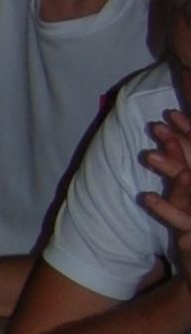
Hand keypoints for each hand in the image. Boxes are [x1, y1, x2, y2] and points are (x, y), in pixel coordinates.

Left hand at [141, 107, 190, 280]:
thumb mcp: (187, 195)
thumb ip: (181, 168)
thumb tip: (165, 141)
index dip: (189, 131)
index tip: (171, 114)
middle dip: (177, 143)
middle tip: (155, 126)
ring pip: (190, 188)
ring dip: (170, 170)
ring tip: (148, 156)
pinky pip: (181, 220)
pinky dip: (165, 208)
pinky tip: (148, 197)